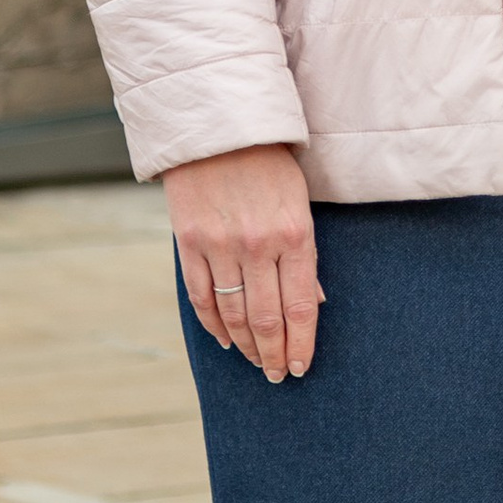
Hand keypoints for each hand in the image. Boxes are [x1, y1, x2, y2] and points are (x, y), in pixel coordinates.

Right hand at [164, 145, 321, 383]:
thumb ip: (304, 252)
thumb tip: (313, 301)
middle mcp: (258, 245)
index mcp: (294, 234)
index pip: (301, 306)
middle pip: (267, 319)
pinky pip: (200, 297)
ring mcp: (220, 246)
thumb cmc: (269, 162)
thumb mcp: (300, 201)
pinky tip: (225, 340)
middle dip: (274, 354)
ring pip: (234, 314)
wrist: (218, 126)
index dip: (301, 344)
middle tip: (277, 376)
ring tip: (256, 362)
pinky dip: (213, 324)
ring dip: (246, 345)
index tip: (301, 368)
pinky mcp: (189, 243)